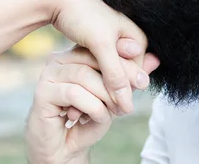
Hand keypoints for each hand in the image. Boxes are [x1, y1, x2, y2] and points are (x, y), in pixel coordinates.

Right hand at [25, 45, 159, 163]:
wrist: (65, 149)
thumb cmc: (87, 120)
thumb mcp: (114, 98)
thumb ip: (130, 79)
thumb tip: (156, 59)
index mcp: (73, 55)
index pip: (101, 49)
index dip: (125, 63)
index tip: (143, 81)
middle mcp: (57, 60)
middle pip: (93, 58)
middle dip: (118, 80)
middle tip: (128, 103)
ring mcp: (48, 75)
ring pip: (84, 76)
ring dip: (105, 97)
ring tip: (113, 113)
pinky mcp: (42, 92)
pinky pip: (74, 93)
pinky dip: (92, 107)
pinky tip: (94, 118)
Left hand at [48, 0, 149, 113]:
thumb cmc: (82, 16)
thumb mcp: (100, 45)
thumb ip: (115, 74)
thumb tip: (128, 106)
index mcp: (138, 40)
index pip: (134, 79)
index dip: (118, 96)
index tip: (98, 112)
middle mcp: (129, 43)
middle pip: (121, 79)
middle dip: (105, 96)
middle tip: (80, 116)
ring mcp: (113, 45)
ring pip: (107, 77)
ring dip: (94, 92)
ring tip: (74, 112)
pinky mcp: (97, 47)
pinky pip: (96, 70)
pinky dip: (87, 82)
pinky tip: (72, 97)